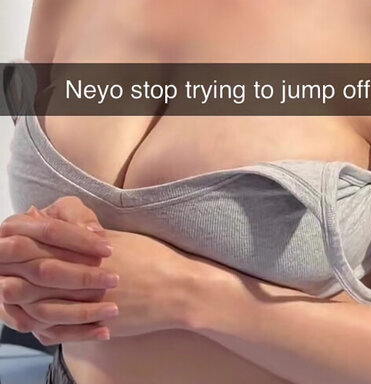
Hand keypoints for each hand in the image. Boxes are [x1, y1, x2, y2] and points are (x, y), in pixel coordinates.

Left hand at [1, 199, 191, 339]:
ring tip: (4, 295)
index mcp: (90, 250)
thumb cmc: (150, 257)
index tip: (6, 244)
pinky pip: (63, 329)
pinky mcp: (96, 323)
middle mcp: (87, 274)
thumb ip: (81, 232)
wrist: (177, 288)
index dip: (23, 246)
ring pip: (45, 304)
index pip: (46, 246)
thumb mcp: (114, 239)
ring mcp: (91, 301)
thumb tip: (49, 218)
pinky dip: (44, 327)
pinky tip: (33, 324)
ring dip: (21, 301)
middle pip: (40, 274)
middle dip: (14, 272)